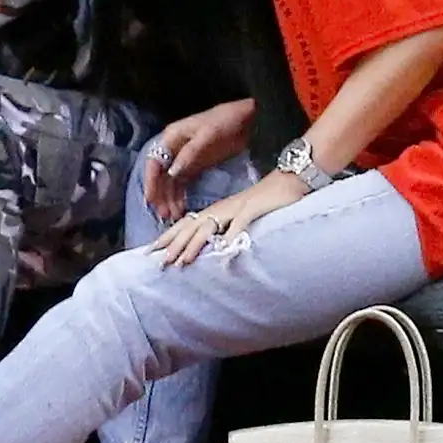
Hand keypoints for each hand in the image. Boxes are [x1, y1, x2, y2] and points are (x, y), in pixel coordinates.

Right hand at [145, 99, 255, 222]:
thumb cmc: (224, 122)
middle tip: (164, 214)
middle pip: (161, 175)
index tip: (150, 200)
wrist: (245, 118)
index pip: (155, 162)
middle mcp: (173, 149)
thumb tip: (172, 173)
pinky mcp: (195, 166)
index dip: (151, 181)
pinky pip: (183, 184)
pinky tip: (181, 209)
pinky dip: (180, 196)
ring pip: (171, 182)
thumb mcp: (207, 135)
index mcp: (171, 138)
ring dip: (170, 199)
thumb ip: (189, 154)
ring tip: (173, 216)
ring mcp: (184, 159)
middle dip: (161, 195)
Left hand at [150, 169, 307, 267]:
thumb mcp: (241, 217)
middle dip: (174, 244)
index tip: (152, 251)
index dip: (169, 237)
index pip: (186, 224)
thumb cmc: (266, 202)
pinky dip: (231, 235)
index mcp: (217, 210)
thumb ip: (226, 229)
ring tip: (182, 261)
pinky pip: (240, 223)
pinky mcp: (254, 207)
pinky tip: (224, 250)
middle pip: (192, 226)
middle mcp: (222, 208)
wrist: (290, 180)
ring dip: (194, 245)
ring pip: (209, 226)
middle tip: (160, 262)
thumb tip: (213, 247)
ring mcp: (237, 207)